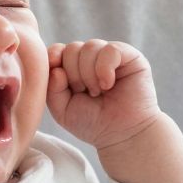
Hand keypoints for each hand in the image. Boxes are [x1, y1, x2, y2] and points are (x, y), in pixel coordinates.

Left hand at [44, 39, 160, 150]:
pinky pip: (111, 50)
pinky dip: (105, 68)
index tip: (59, 77)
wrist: (123, 136)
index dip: (54, 57)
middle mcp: (92, 58)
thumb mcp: (63, 110)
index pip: (58, 49)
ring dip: (90, 74)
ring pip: (91, 47)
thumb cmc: (94, 124)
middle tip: (85, 93)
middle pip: (73, 48)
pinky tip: (108, 84)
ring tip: (98, 92)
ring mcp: (111, 56)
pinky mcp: (130, 56)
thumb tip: (57, 69)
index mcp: (74, 67)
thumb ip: (52, 89)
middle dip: (74, 74)